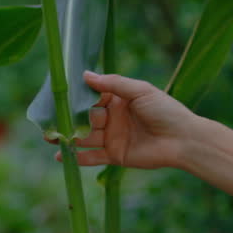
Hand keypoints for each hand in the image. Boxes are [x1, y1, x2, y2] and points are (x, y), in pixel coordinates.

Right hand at [55, 71, 202, 169]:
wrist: (183, 139)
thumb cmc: (166, 111)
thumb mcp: (141, 91)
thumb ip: (114, 83)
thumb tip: (86, 74)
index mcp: (120, 100)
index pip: (93, 97)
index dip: (77, 97)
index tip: (58, 94)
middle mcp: (114, 118)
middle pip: (85, 117)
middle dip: (68, 118)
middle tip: (49, 118)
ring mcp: (113, 137)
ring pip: (85, 137)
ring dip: (69, 137)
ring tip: (50, 137)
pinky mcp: (116, 155)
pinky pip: (92, 157)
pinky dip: (77, 157)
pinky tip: (61, 156)